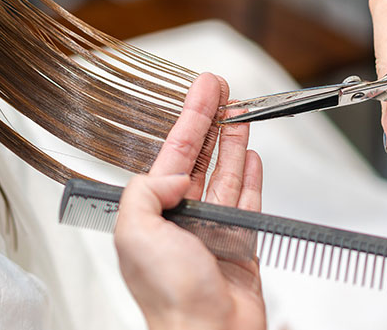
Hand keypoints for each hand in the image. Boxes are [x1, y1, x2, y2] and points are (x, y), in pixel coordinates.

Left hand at [114, 73, 265, 329]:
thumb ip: (146, 190)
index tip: (205, 88)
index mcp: (156, 211)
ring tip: (241, 113)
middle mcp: (184, 215)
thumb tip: (175, 172)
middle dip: (212, 120)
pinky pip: (247, 199)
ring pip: (226, 172)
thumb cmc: (171, 297)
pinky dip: (250, 175)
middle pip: (202, 155)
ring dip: (233, 141)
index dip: (191, 116)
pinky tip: (250, 156)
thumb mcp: (136, 233)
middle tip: (223, 90)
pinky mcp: (241, 241)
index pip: (176, 151)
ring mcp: (214, 227)